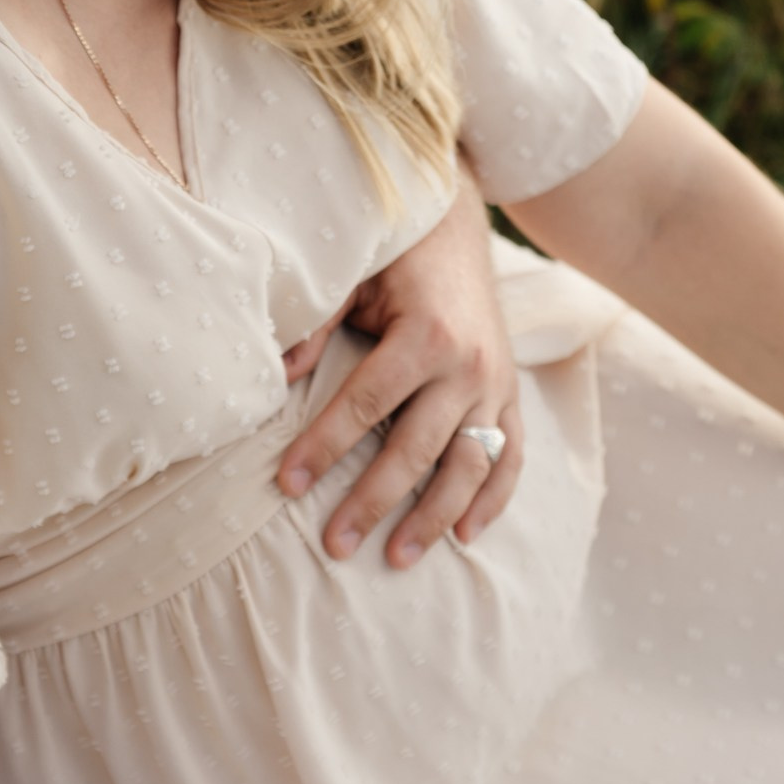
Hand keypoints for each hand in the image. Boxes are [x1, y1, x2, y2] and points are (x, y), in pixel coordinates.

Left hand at [277, 169, 521, 566]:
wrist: (459, 225)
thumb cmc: (396, 252)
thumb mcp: (352, 276)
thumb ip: (316, 325)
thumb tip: (273, 377)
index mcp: (426, 334)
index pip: (365, 405)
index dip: (324, 447)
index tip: (287, 484)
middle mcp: (469, 366)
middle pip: (415, 450)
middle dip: (372, 501)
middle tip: (335, 546)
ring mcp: (495, 385)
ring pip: (467, 466)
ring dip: (433, 518)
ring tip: (396, 558)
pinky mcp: (510, 394)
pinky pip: (508, 456)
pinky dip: (492, 499)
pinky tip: (466, 537)